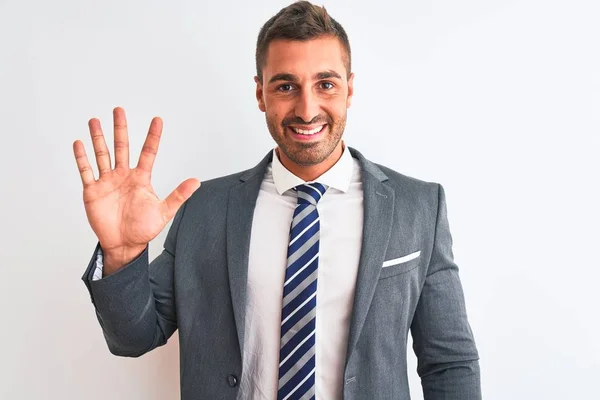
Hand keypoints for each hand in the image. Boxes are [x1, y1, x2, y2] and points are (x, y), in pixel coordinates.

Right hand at [73, 107, 199, 272]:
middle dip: (120, 129)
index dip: (153, 136)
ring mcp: (107, 181)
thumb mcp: (164, 211)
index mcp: (141, 178)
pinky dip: (82, 158)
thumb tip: (196, 182)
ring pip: (102, 155)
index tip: (157, 119)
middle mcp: (123, 175)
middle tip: (119, 110)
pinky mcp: (93, 191)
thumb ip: (178, 195)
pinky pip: (86, 171)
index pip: (148, 152)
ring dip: (98, 138)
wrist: (124, 244)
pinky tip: (79, 143)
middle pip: (122, 147)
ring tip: (94, 121)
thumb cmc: (143, 229)